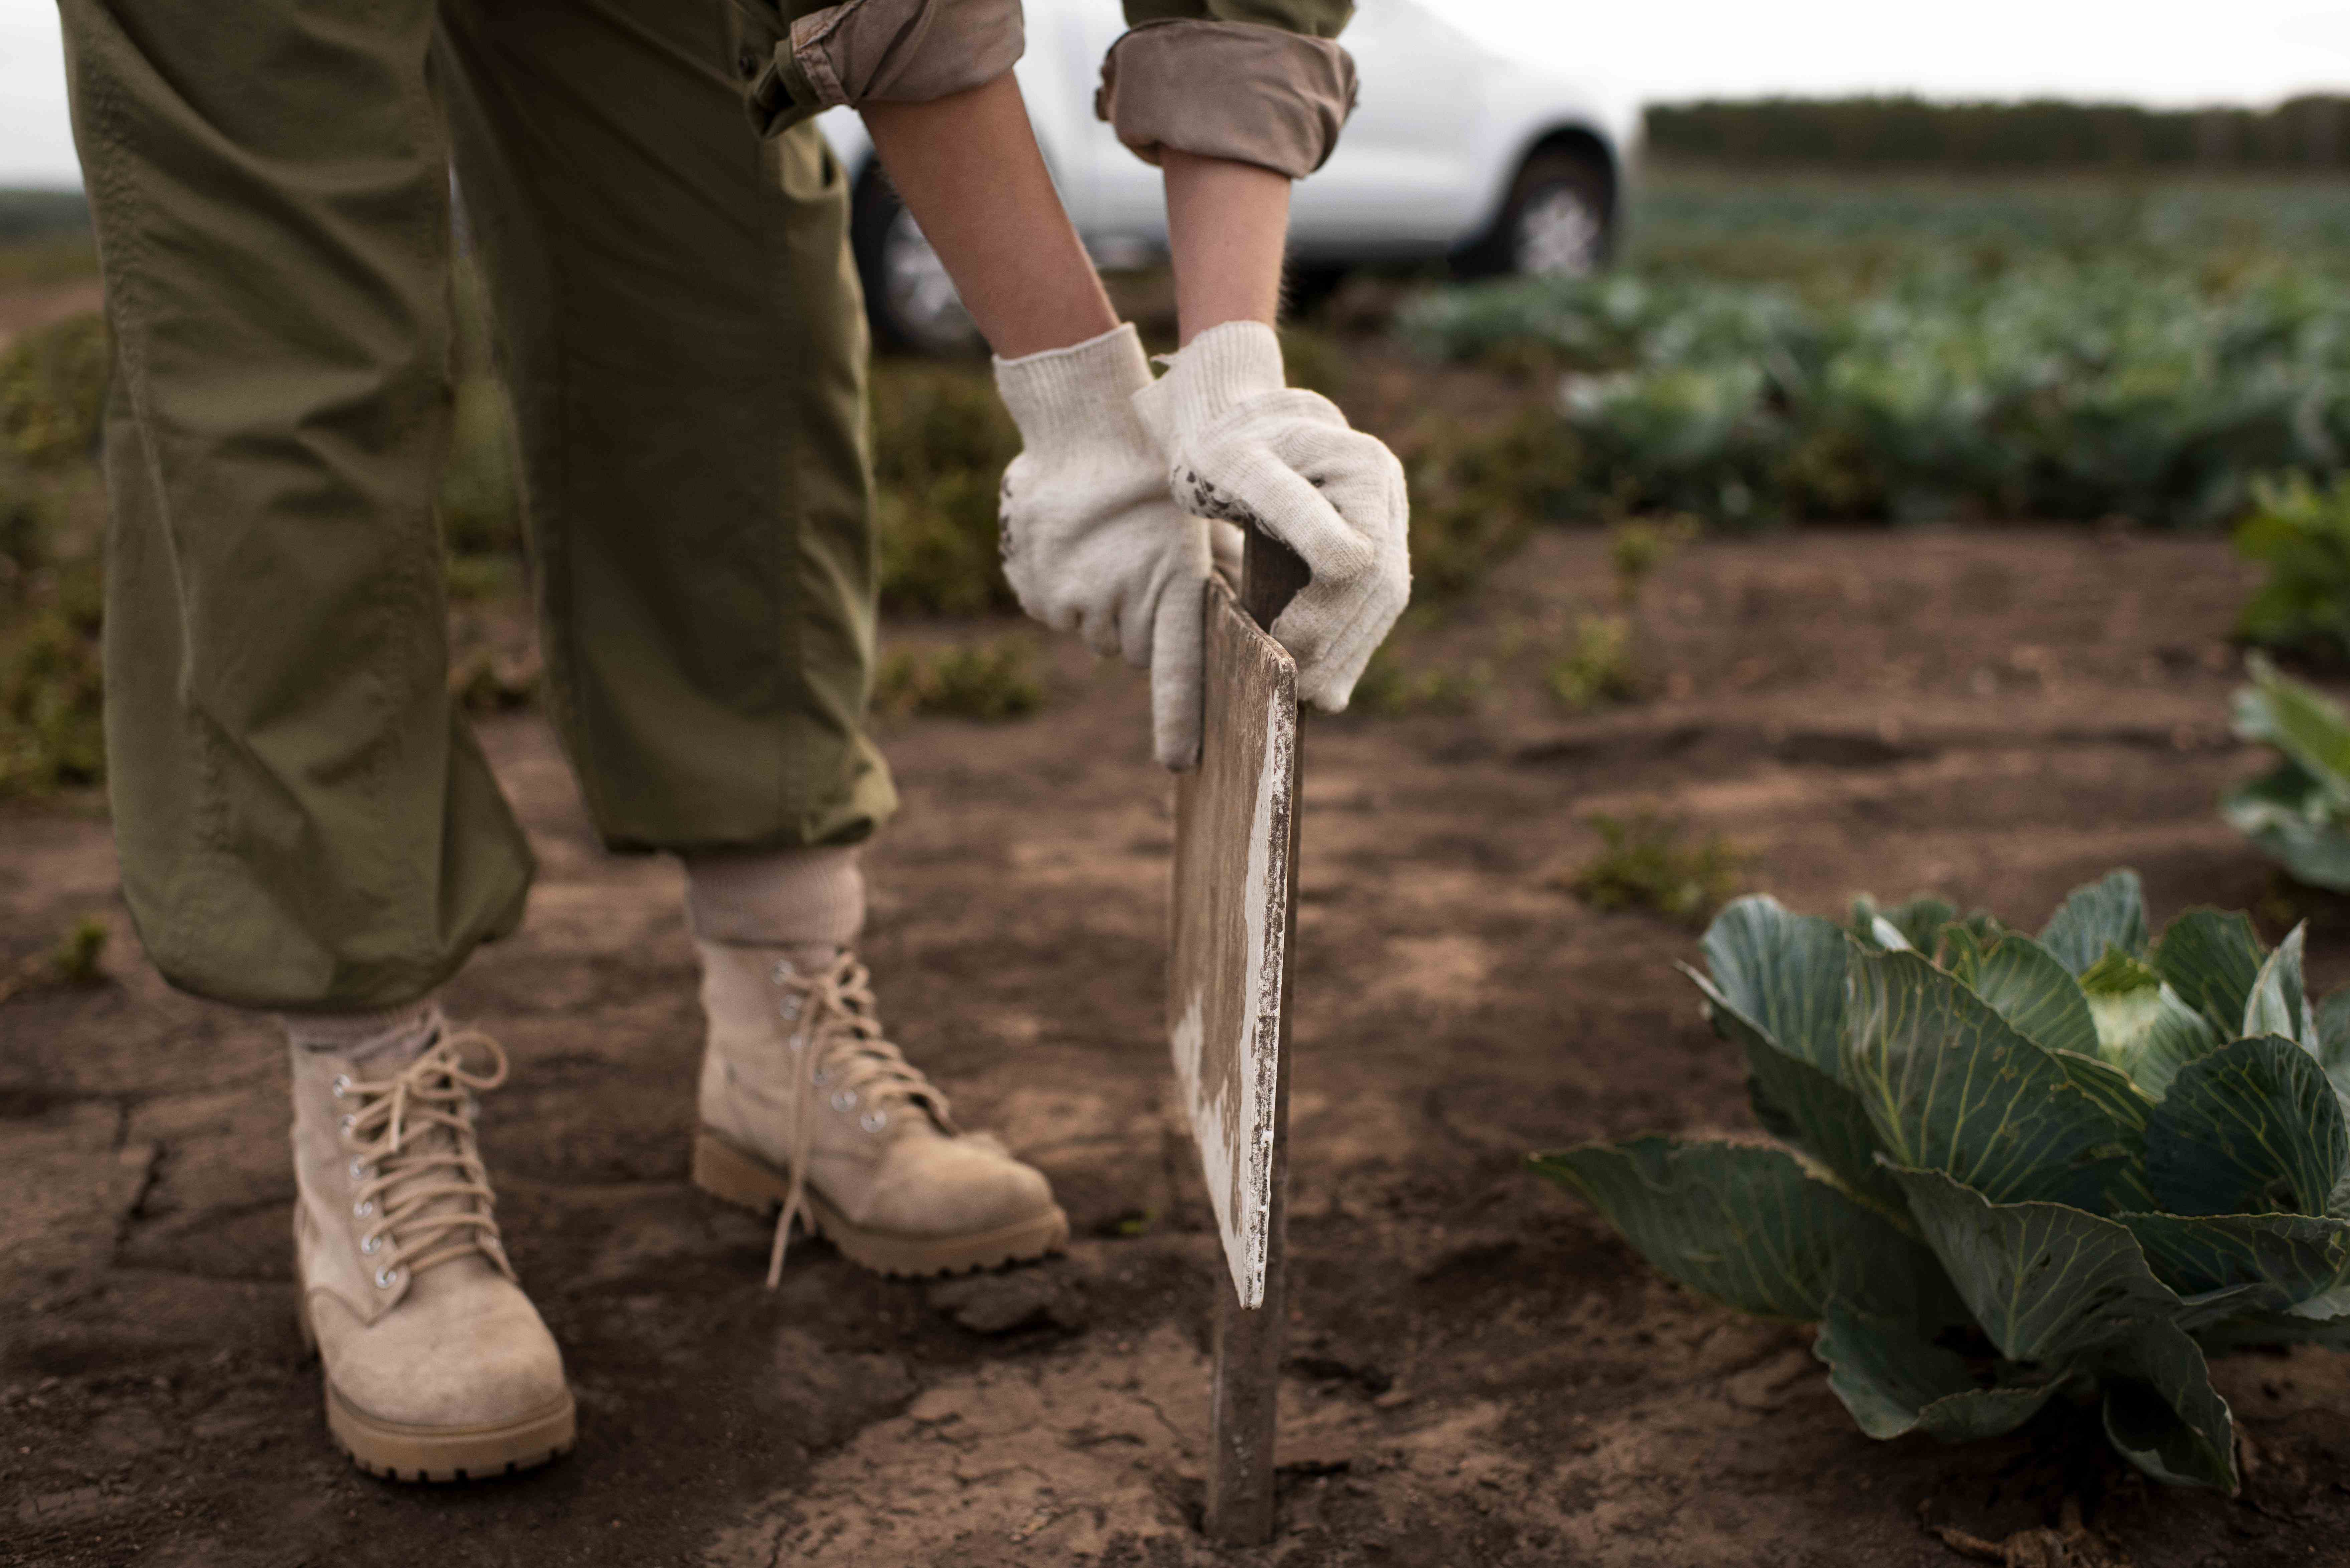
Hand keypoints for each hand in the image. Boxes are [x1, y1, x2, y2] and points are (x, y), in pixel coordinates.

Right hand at [994, 324, 1212, 769]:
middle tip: (1151, 573)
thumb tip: (1257, 624)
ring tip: (1115, 552)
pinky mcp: (1035, 592)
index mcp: (1166, 583)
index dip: (1178, 718)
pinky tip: (1083, 551)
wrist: (1080, 424)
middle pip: (1138, 649)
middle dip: (1149, 625)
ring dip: (1111, 608)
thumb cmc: (1156, 469)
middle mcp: (1115, 600)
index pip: (1175, 669)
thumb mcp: (1203, 518)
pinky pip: (1064, 615)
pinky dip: (1075, 595)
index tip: (1180, 761)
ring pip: (1100, 632)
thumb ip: (1229, 573)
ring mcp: (1068, 599)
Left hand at [1132, 321, 1408, 711]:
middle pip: (1381, 586)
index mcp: (1362, 467)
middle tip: (1295, 687)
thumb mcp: (1238, 466)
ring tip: (1315, 696)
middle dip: (1340, 644)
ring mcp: (1387, 515)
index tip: (1280, 639)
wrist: (1232, 423)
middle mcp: (1385, 490)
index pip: (1360, 560)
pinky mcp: (1375, 538)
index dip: (1325, 611)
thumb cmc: (1223, 444)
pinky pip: (1375, 601)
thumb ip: (1288, 506)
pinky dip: (1353, 643)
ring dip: (1353, 654)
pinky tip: (1331, 683)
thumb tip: (1350, 565)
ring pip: (1385, 600)